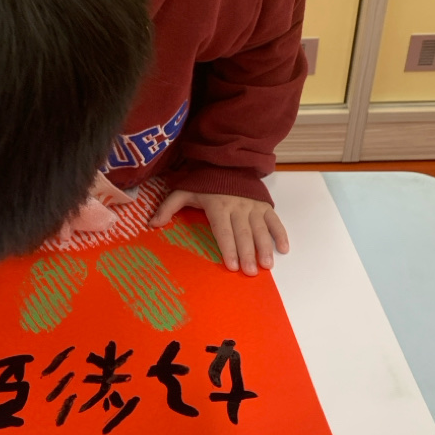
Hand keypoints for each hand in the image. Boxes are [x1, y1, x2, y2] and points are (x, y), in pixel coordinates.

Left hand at [149, 190, 288, 274]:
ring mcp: (252, 205)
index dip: (228, 248)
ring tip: (266, 265)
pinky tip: (283, 249)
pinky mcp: (264, 204)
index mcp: (217, 205)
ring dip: (265, 247)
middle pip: (243, 233)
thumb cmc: (204, 182)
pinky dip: (280, 233)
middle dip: (248, 253)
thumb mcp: (183, 191)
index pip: (223, 230)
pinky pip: (274, 220)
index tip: (232, 265)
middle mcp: (237, 206)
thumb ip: (168, 208)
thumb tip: (152, 224)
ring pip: (260, 229)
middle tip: (251, 272)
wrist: (227, 161)